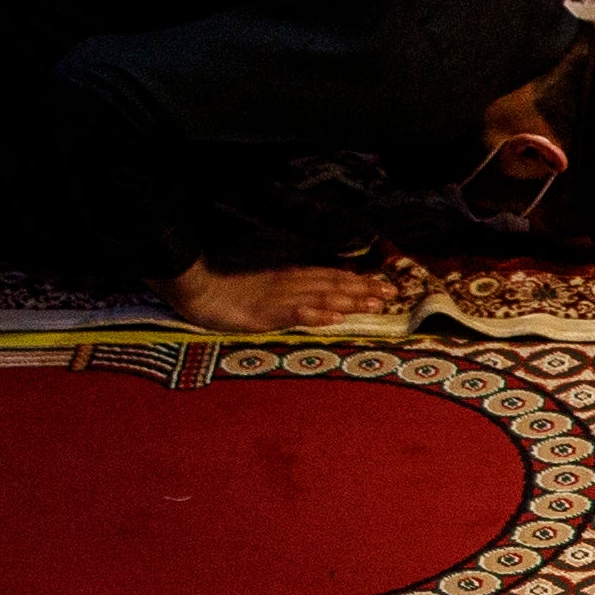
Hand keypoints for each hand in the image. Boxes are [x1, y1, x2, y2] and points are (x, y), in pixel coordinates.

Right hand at [165, 260, 403, 332]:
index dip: (357, 281)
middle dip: (363, 290)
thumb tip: (317, 301)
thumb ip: (291, 294)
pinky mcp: (267, 313)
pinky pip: (296, 313)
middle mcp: (291, 284)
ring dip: (350, 300)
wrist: (202, 292)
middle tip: (392, 294)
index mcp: (291, 278)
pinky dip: (317, 314)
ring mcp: (280, 298)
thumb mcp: (267, 290)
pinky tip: (334, 317)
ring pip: (322, 296)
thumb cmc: (231, 293)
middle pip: (333, 285)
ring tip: (375, 303)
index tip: (383, 285)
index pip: (330, 277)